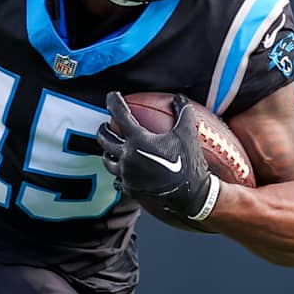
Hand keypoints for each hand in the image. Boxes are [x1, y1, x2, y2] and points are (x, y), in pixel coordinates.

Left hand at [98, 92, 218, 222]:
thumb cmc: (190, 163)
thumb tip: (179, 98)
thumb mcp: (189, 134)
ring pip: (108, 161)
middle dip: (103, 129)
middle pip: (104, 139)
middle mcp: (127, 157)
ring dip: (108, 152)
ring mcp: (127, 175)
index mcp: (138, 140)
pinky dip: (119, 173)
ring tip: (112, 149)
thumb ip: (183, 112)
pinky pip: (118, 180)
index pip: (119, 115)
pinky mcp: (130, 190)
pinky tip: (124, 172)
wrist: (191, 196)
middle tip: (106, 125)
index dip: (113, 102)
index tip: (111, 96)